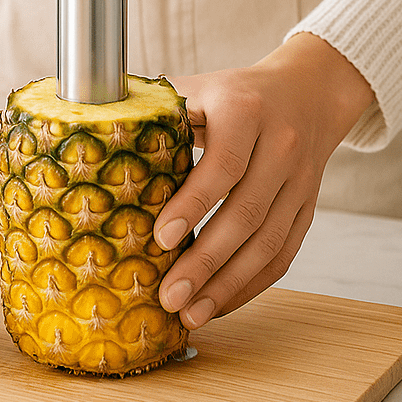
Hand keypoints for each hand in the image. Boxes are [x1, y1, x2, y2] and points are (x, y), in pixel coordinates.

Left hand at [154, 32, 374, 328]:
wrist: (307, 92)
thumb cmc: (235, 94)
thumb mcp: (198, 87)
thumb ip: (156, 109)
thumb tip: (93, 130)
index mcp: (246, 110)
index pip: (224, 163)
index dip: (194, 203)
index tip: (161, 238)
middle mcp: (281, 146)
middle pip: (247, 213)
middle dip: (206, 261)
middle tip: (169, 296)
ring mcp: (301, 181)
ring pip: (268, 243)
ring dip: (228, 285)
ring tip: (191, 314)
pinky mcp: (308, 208)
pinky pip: (284, 254)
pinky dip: (252, 285)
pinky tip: (219, 303)